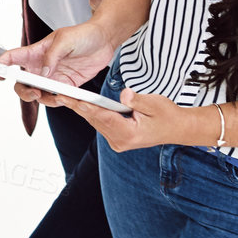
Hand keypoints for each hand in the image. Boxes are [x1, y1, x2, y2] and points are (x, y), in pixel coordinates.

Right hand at [0, 21, 115, 100]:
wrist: (104, 40)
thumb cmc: (83, 34)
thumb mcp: (65, 40)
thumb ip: (52, 57)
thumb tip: (43, 73)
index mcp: (36, 51)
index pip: (12, 58)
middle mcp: (41, 66)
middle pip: (21, 82)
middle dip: (23, 91)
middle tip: (33, 92)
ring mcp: (53, 77)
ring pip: (36, 93)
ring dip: (40, 98)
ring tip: (51, 96)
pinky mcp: (66, 85)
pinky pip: (55, 98)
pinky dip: (56, 101)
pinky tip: (62, 98)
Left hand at [57, 89, 205, 151]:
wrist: (177, 129)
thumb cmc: (168, 115)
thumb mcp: (155, 103)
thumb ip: (137, 99)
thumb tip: (123, 94)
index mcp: (130, 134)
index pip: (105, 117)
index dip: (88, 107)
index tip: (73, 99)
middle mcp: (120, 142)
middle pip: (96, 120)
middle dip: (78, 107)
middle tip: (60, 95)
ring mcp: (118, 142)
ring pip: (96, 122)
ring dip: (82, 110)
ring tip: (64, 97)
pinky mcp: (117, 139)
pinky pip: (101, 124)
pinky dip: (91, 113)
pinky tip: (79, 103)